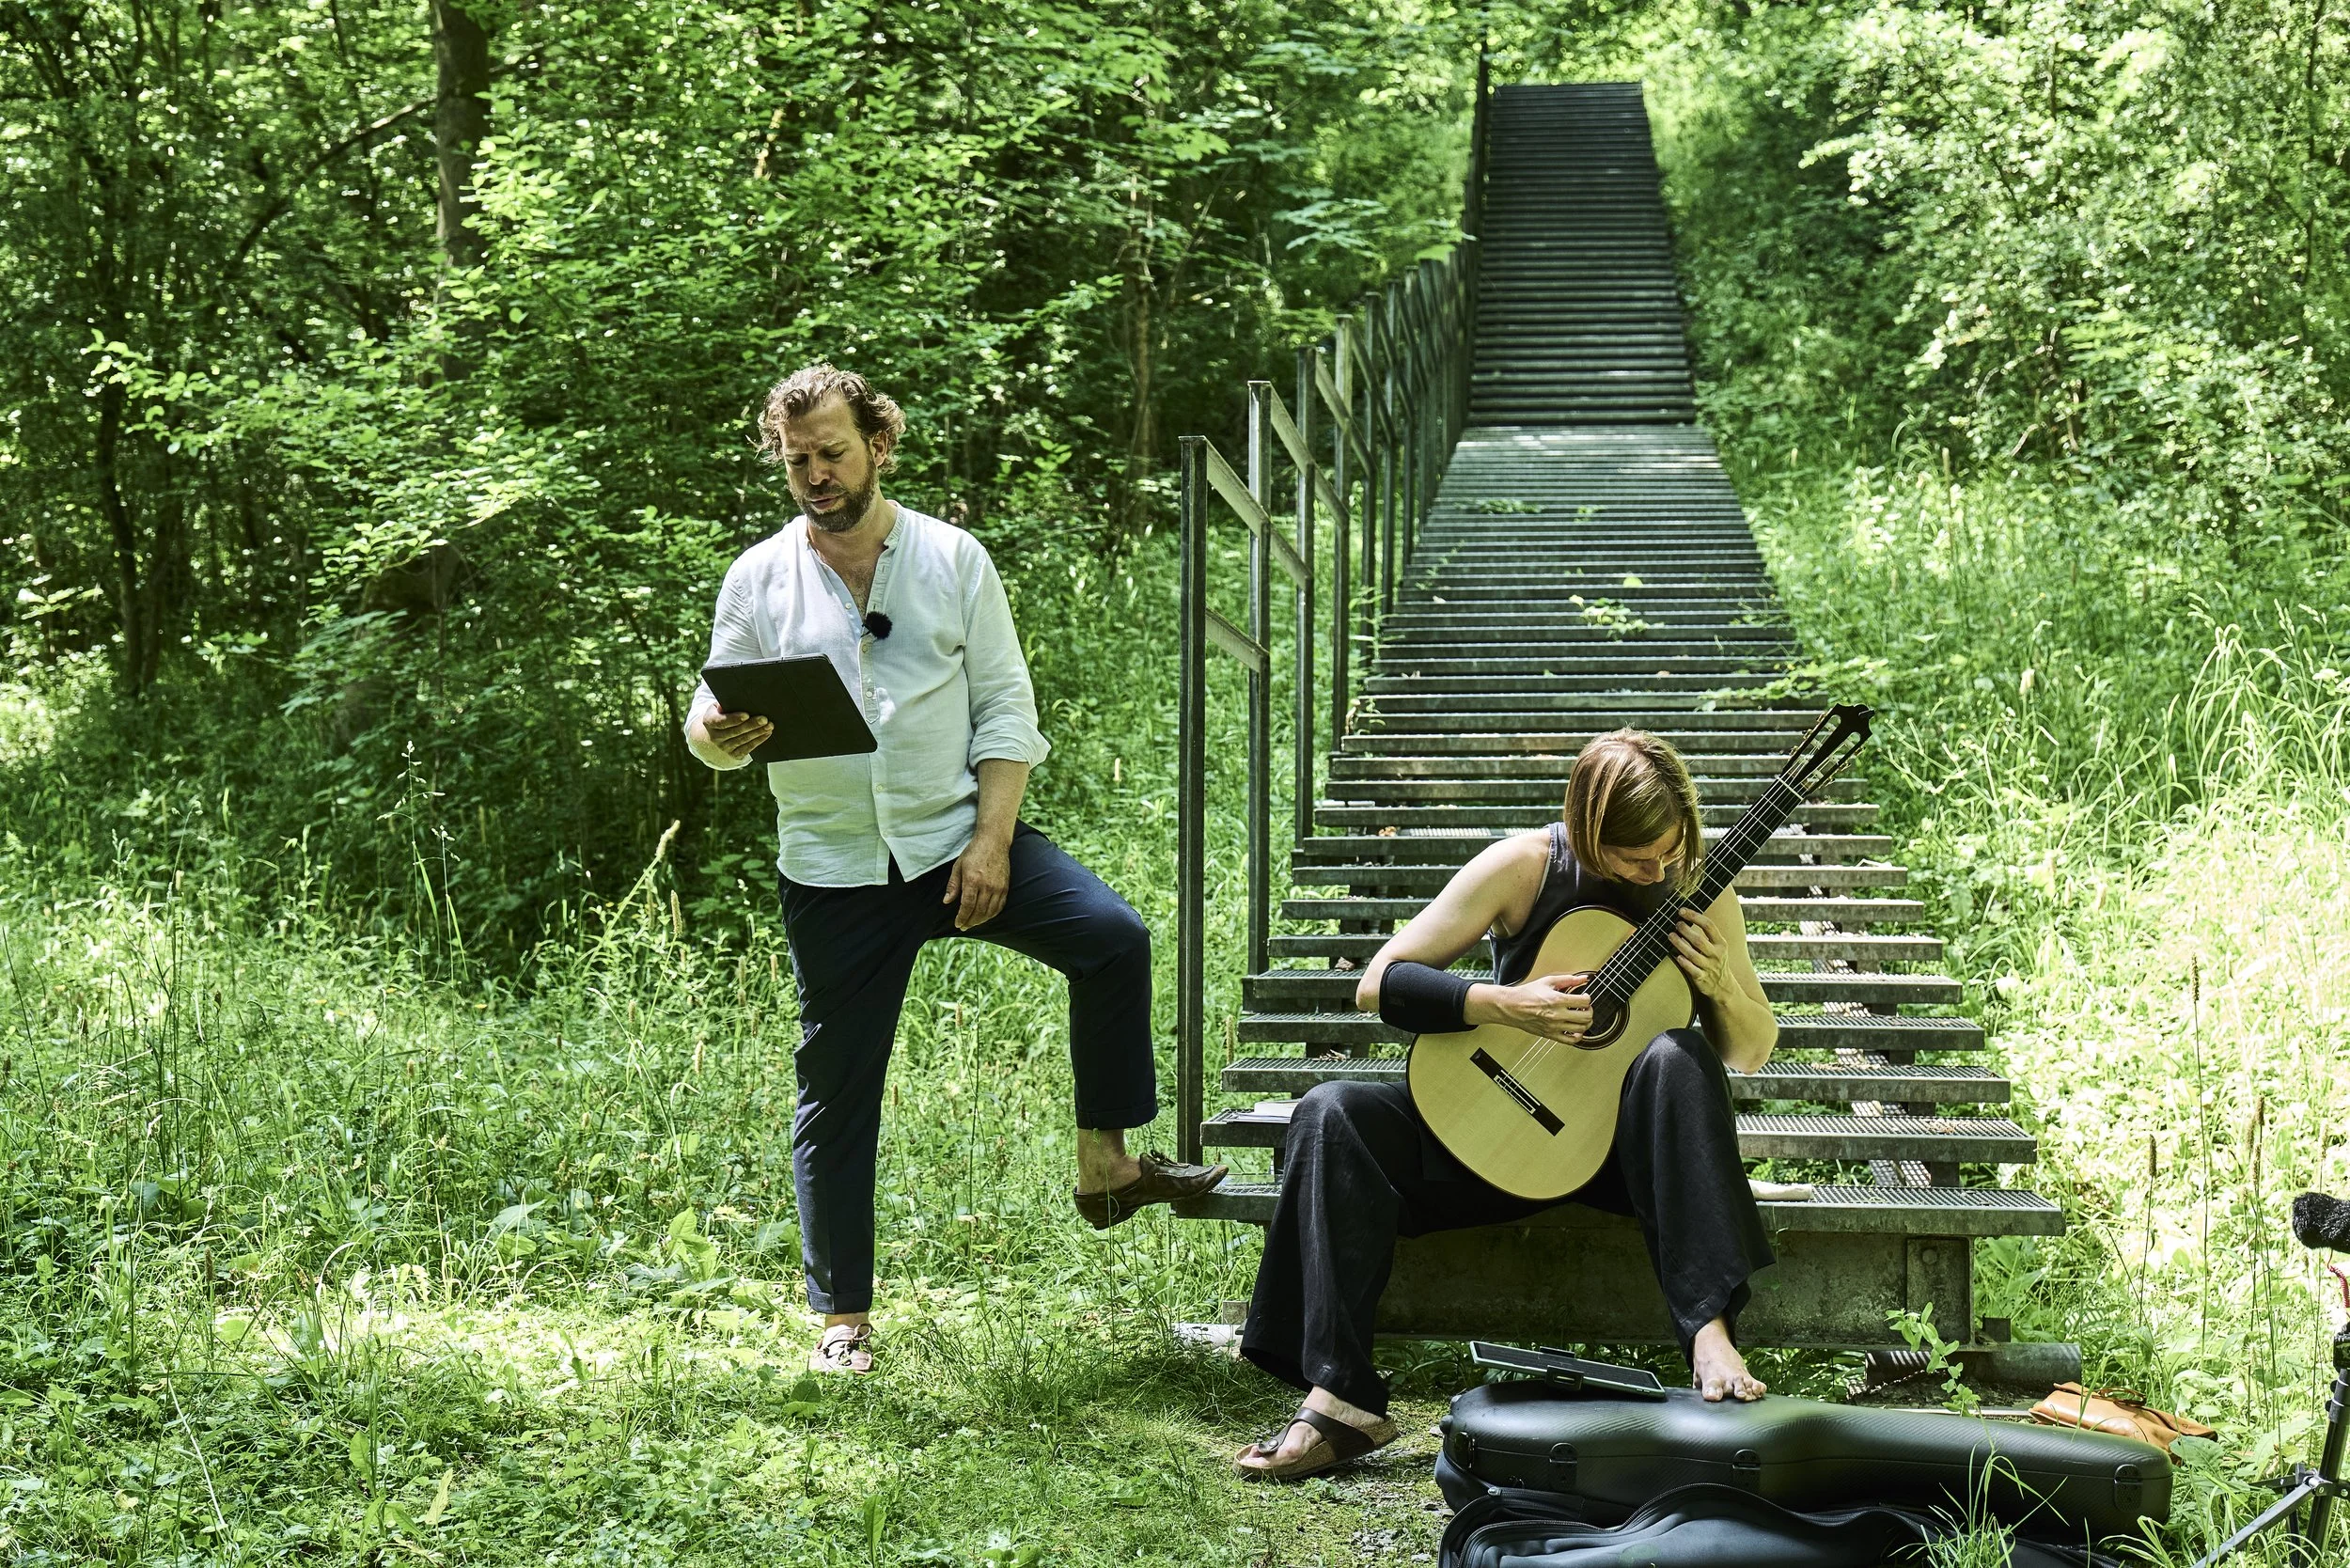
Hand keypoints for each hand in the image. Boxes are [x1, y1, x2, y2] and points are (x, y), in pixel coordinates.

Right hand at [704, 708, 772, 758]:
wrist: (714, 736)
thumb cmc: (720, 716)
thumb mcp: (717, 708)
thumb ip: (723, 705)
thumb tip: (725, 704)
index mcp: (709, 722)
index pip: (721, 722)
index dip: (734, 719)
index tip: (746, 715)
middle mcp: (715, 737)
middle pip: (735, 731)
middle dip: (751, 725)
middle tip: (764, 719)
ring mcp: (724, 747)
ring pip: (743, 740)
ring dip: (758, 732)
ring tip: (769, 725)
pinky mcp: (733, 754)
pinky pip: (748, 748)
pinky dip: (759, 740)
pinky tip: (766, 733)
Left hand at [944, 832, 1010, 930]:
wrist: (994, 841)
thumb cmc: (974, 852)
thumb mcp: (958, 866)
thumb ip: (953, 885)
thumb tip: (947, 901)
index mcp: (973, 880)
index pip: (967, 906)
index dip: (962, 917)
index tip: (958, 924)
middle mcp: (987, 886)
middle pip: (979, 911)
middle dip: (970, 922)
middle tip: (964, 926)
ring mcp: (998, 887)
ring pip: (990, 911)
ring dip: (981, 920)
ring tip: (973, 923)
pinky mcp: (1005, 887)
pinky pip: (999, 906)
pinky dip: (992, 914)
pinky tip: (986, 916)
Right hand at [1471, 973, 1592, 1043]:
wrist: (1511, 1006)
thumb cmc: (1527, 994)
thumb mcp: (1548, 981)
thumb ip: (1568, 980)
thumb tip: (1583, 978)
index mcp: (1557, 1000)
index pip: (1584, 1001)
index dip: (1588, 998)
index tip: (1585, 997)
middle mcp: (1557, 1015)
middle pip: (1586, 1016)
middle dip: (1589, 1011)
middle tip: (1585, 1008)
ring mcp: (1554, 1026)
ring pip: (1581, 1029)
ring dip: (1586, 1023)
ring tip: (1581, 1017)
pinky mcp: (1550, 1035)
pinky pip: (1571, 1041)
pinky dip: (1578, 1036)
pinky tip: (1576, 1029)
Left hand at [1668, 907, 1730, 999]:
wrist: (1723, 985)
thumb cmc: (1715, 960)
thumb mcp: (1717, 946)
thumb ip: (1706, 934)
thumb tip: (1686, 917)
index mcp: (1721, 943)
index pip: (1709, 926)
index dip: (1694, 916)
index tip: (1681, 911)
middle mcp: (1716, 954)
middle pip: (1699, 940)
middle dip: (1686, 931)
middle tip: (1676, 924)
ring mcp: (1709, 967)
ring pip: (1693, 955)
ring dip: (1680, 944)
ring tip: (1671, 935)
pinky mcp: (1702, 978)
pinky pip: (1692, 970)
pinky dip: (1684, 963)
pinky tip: (1677, 956)